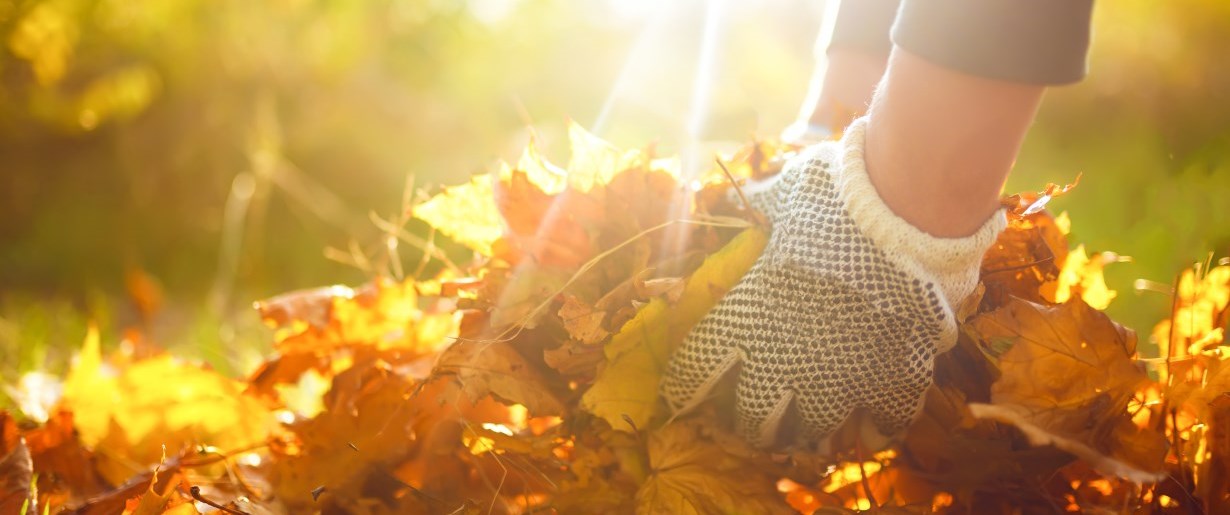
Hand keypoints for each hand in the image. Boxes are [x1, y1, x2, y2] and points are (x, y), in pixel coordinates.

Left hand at [661, 118, 1004, 450]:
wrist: (909, 213)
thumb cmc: (836, 197)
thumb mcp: (783, 194)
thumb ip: (758, 207)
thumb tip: (731, 197)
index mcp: (748, 317)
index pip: (696, 371)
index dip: (685, 389)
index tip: (680, 397)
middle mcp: (787, 359)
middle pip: (754, 417)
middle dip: (749, 422)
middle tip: (751, 422)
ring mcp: (843, 377)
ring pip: (815, 431)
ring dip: (807, 434)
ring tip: (807, 437)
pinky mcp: (895, 379)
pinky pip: (883, 425)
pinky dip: (875, 431)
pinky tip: (869, 434)